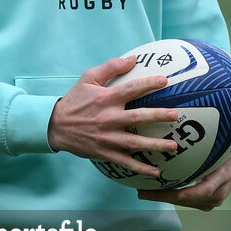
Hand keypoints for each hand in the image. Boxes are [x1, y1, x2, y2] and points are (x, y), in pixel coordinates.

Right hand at [48, 55, 178, 177]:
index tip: (165, 80)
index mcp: (105, 98)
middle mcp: (107, 118)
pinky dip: (140, 168)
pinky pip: (125, 162)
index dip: (148, 83)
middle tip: (175, 115)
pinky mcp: (104, 152)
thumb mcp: (88, 78)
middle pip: (136, 118)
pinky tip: (156, 172)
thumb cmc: (75, 100)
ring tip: (173, 146)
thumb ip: (110, 67)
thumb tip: (133, 58)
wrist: (55, 126)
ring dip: (155, 145)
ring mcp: (106, 137)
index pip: (130, 89)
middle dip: (157, 116)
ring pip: (134, 143)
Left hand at [136, 134, 230, 210]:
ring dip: (164, 198)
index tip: (168, 190)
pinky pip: (185, 201)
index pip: (204, 190)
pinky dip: (169, 197)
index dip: (186, 193)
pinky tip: (152, 191)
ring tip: (144, 192)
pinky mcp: (203, 203)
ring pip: (184, 202)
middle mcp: (218, 194)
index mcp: (224, 178)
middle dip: (166, 197)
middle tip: (144, 192)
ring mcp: (211, 201)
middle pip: (188, 199)